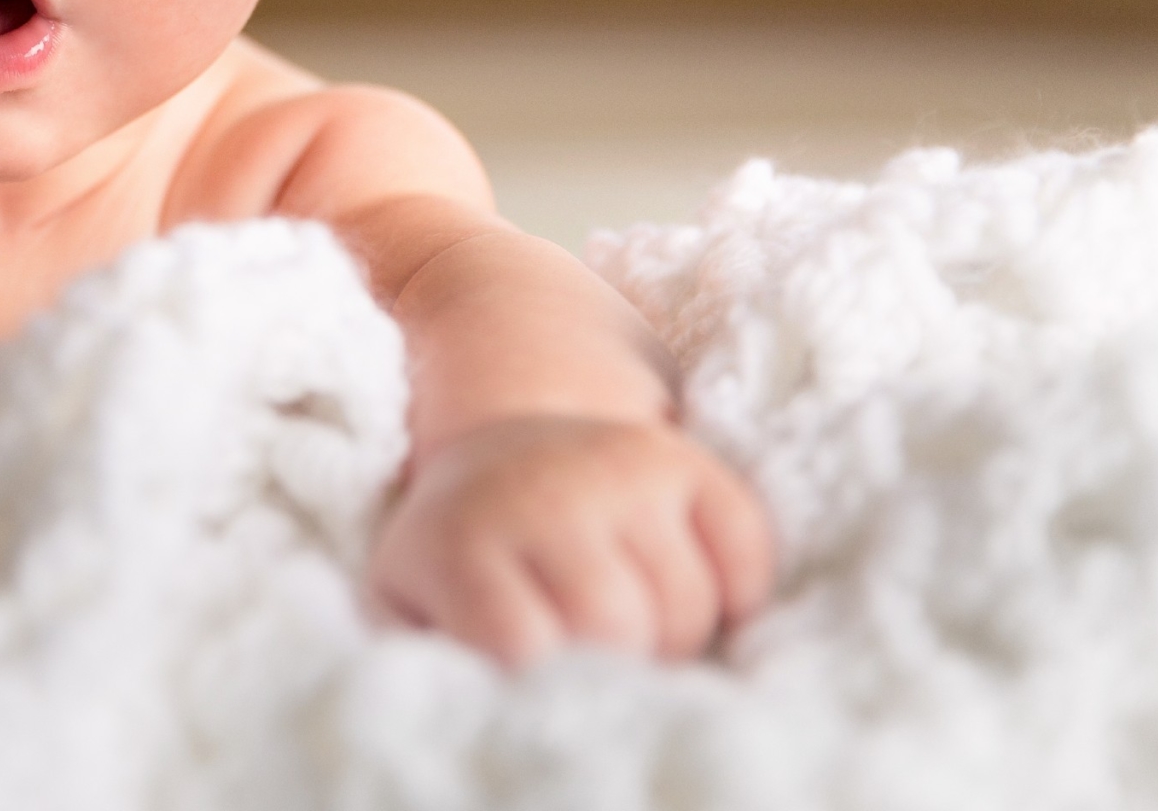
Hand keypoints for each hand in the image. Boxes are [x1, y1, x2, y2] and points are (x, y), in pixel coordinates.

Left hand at [366, 415, 774, 666]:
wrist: (497, 446)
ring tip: (632, 627)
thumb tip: (493, 711)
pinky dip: (737, 593)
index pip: (523, 643)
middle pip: (615, 624)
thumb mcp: (413, 605)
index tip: (543, 680)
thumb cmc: (461, 556)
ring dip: (672, 638)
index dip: (545, 680)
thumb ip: (440, 664)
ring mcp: (612, 469)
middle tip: (599, 658)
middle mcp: (539, 493)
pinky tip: (690, 593)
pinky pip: (744, 549)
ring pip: (685, 601)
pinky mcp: (675, 457)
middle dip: (618, 664)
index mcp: (462, 542)